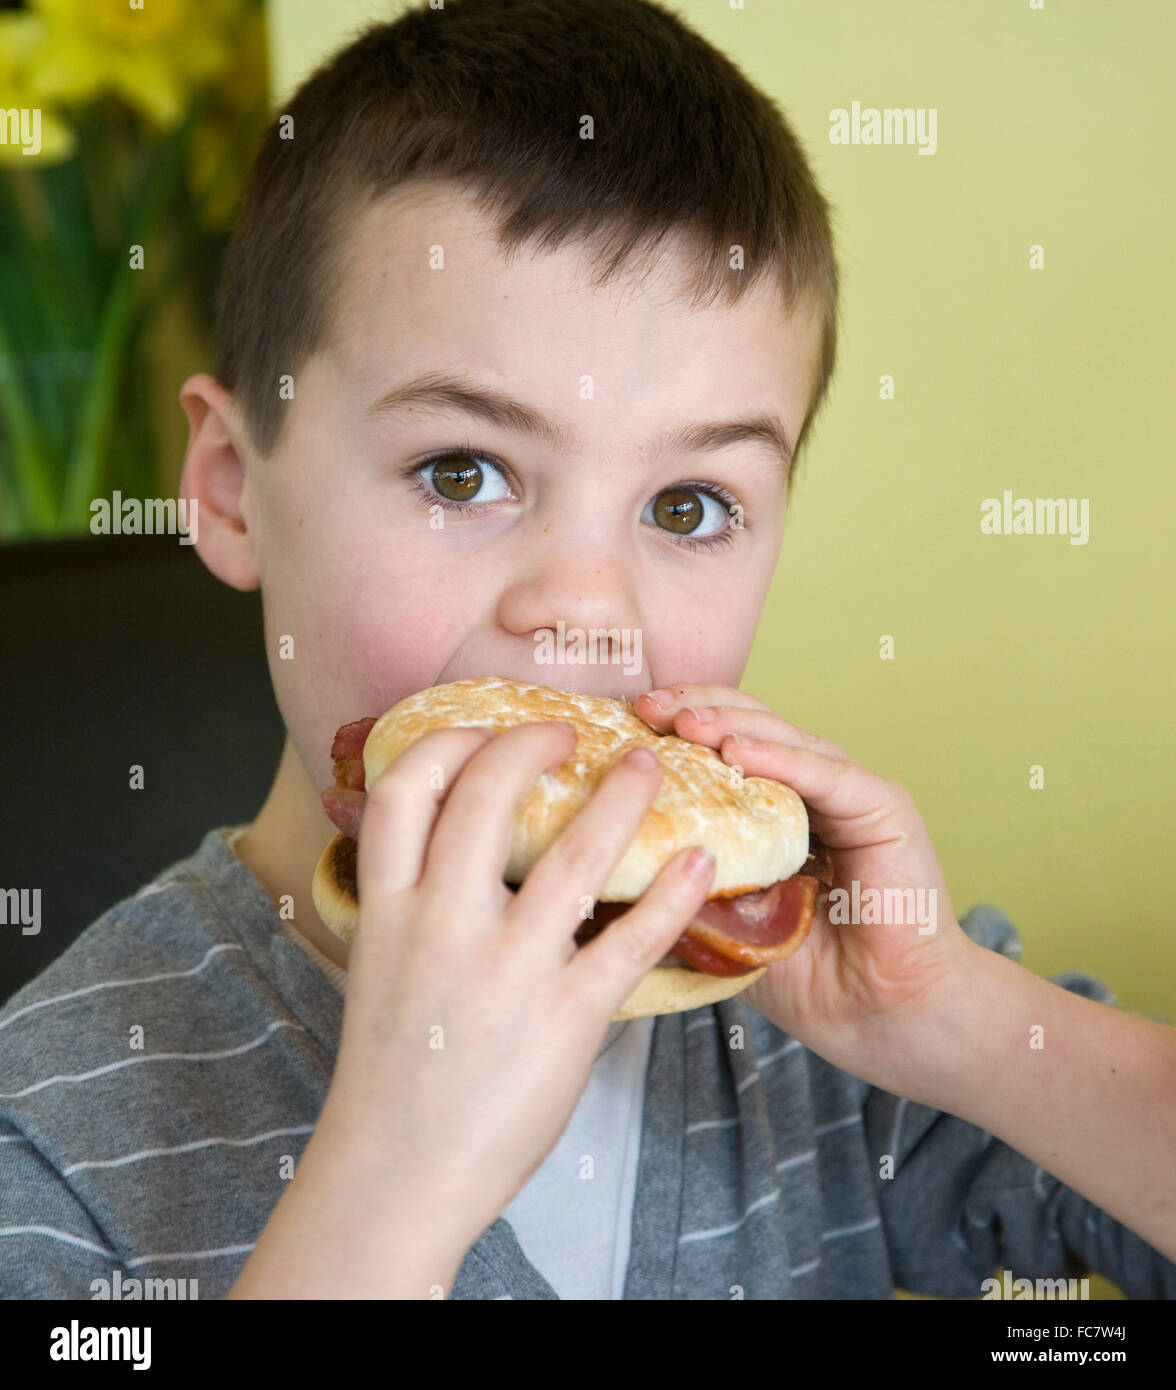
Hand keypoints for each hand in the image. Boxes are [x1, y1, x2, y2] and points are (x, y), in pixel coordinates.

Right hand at [319, 720, 717, 1258]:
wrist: (398, 1170)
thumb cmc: (393, 1067)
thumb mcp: (381, 963)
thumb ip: (410, 897)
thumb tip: (440, 832)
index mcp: (389, 908)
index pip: (405, 789)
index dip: (447, 741)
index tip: (485, 729)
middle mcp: (442, 925)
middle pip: (486, 793)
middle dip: (533, 744)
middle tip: (570, 734)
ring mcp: (506, 970)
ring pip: (574, 854)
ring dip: (621, 796)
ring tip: (650, 767)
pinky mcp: (565, 1017)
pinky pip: (631, 941)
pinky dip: (672, 894)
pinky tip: (698, 863)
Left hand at [634, 685, 974, 1072]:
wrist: (882, 1016)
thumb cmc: (808, 977)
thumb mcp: (722, 923)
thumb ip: (680, 886)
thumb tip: (606, 862)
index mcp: (773, 808)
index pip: (721, 745)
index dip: (674, 728)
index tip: (622, 723)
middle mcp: (810, 789)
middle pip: (748, 724)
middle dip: (692, 708)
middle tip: (643, 706)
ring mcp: (847, 793)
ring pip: (782, 736)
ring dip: (727, 724)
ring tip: (680, 721)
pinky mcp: (881, 806)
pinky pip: (824, 773)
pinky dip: (780, 758)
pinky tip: (736, 751)